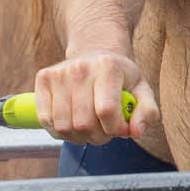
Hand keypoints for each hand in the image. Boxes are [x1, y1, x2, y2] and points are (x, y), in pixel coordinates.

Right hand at [33, 46, 153, 145]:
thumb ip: (147, 112)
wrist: (94, 52)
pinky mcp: (43, 79)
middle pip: (83, 123)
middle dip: (98, 137)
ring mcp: (59, 73)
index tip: (121, 130)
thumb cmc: (119, 77)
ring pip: (64, 126)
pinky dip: (59, 132)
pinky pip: (46, 121)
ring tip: (89, 129)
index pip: (106, 111)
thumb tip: (135, 132)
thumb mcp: (142, 90)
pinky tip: (72, 126)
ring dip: (79, 138)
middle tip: (105, 132)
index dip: (115, 129)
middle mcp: (81, 67)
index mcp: (108, 66)